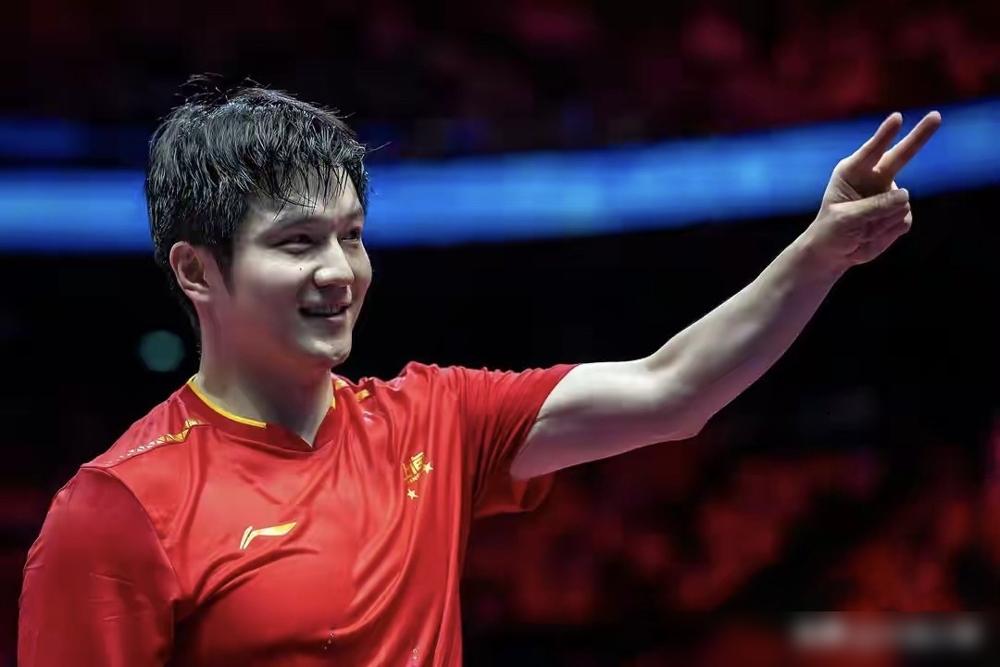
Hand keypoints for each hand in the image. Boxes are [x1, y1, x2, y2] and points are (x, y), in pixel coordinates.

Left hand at [802, 111, 941, 271]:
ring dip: (881, 222)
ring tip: (862, 229)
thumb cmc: (832, 230)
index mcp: (851, 171)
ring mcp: (889, 194)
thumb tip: (907, 197)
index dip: (885, 135)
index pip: (871, 151)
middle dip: (920, 135)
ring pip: (900, 204)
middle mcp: (874, 177)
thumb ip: (874, 206)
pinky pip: (903, 220)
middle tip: (936, 115)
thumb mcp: (846, 218)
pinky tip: (871, 234)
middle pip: (901, 155)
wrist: (835, 251)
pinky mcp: (899, 212)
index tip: (897, 118)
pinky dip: (887, 232)